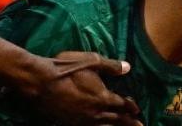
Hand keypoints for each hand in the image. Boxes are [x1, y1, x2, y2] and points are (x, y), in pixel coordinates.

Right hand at [24, 52, 141, 125]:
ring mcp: (83, 120)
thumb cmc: (66, 69)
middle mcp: (96, 112)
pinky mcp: (71, 123)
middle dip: (129, 122)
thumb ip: (110, 66)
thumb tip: (128, 67)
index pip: (122, 104)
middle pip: (116, 120)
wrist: (41, 83)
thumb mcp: (90, 61)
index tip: (137, 109)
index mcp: (103, 97)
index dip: (131, 106)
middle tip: (140, 125)